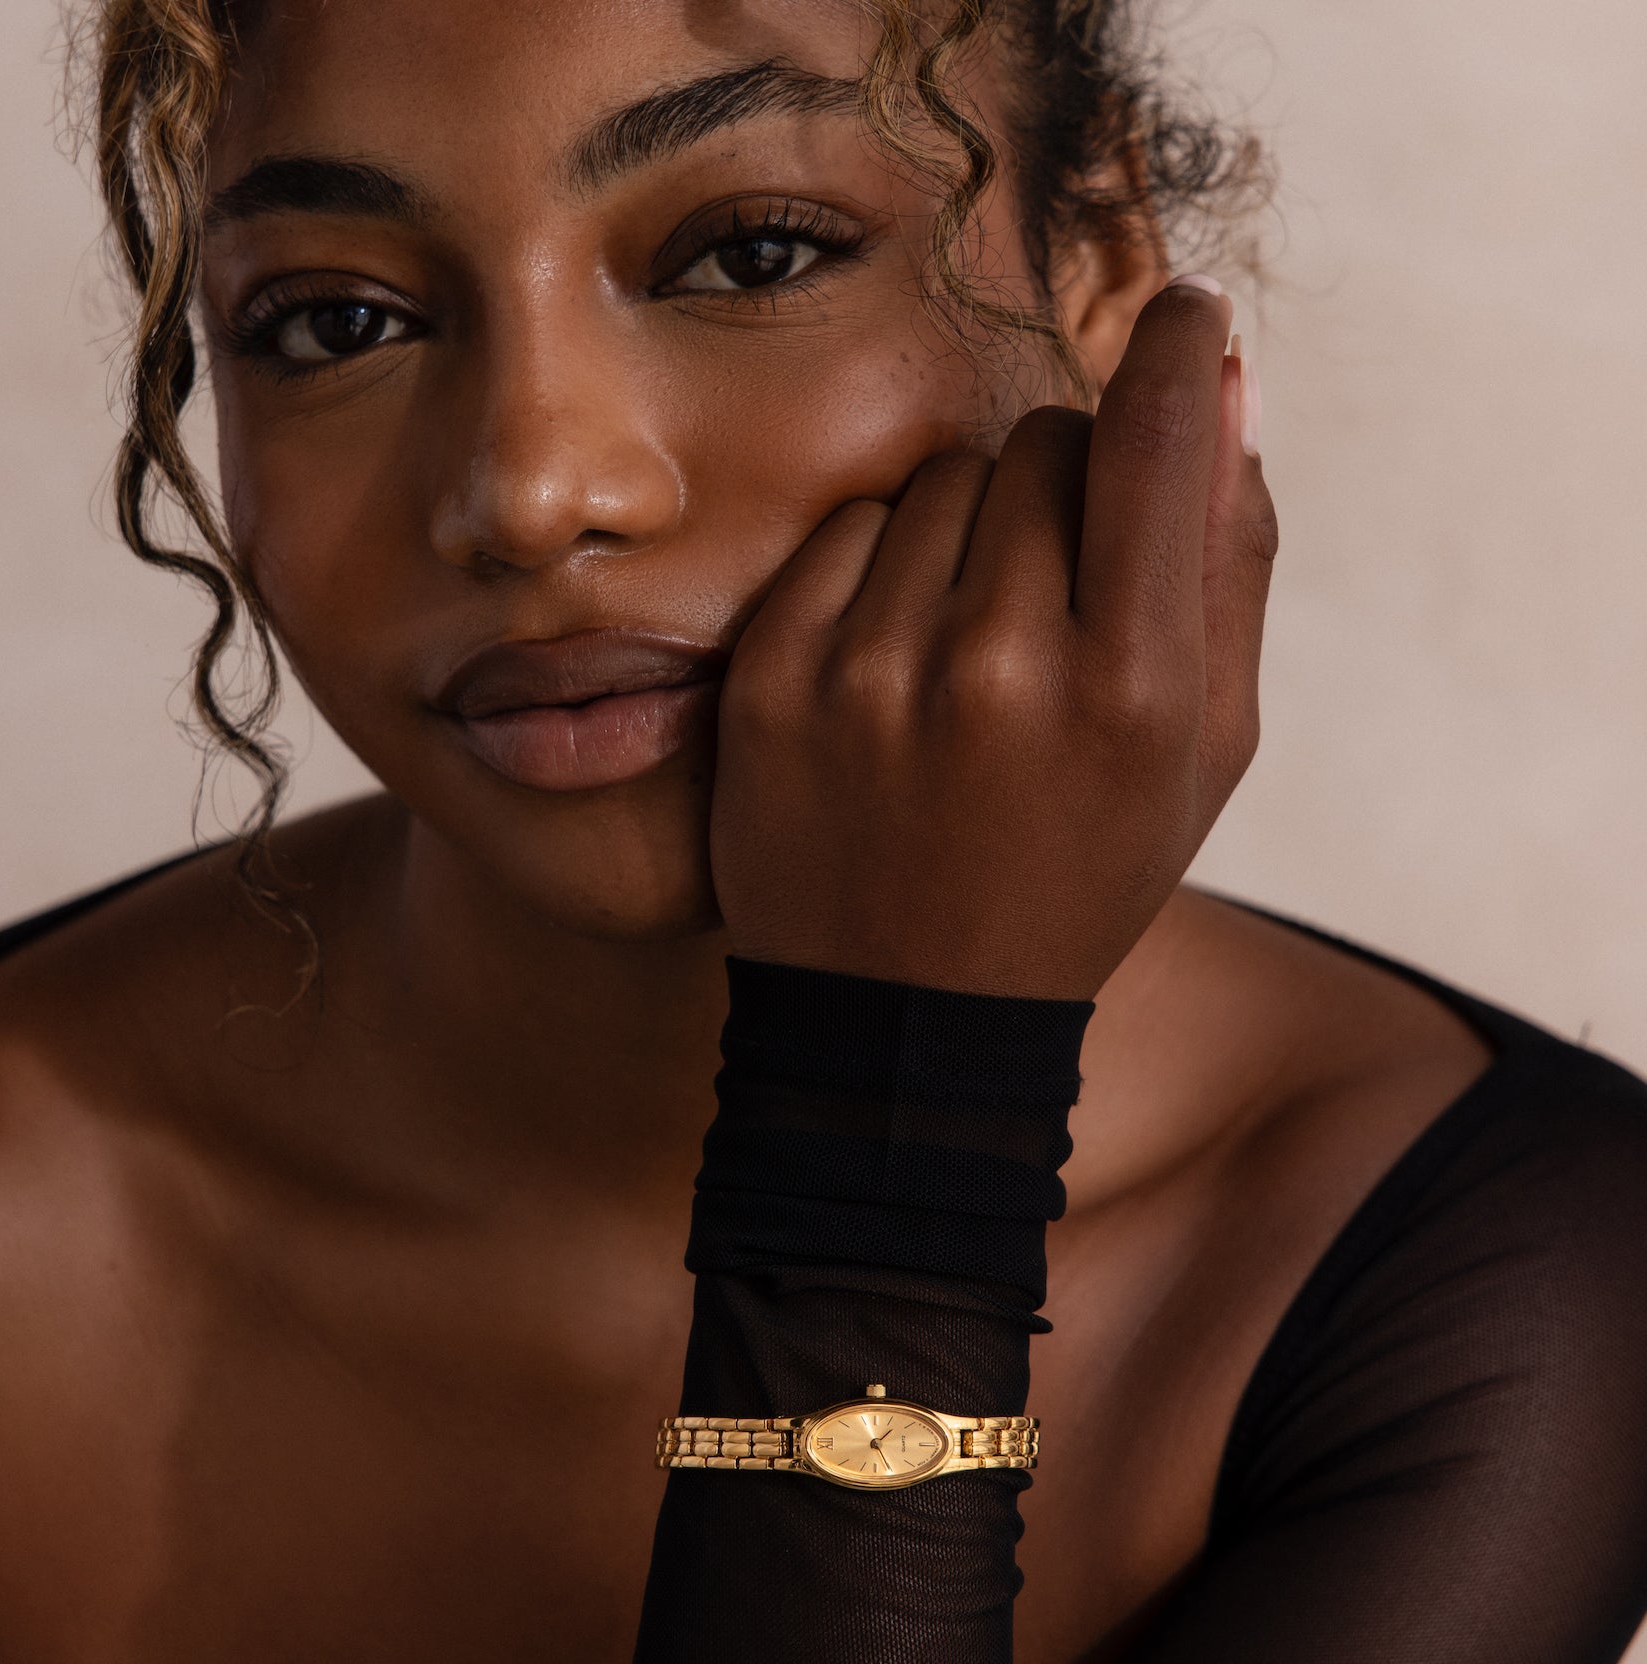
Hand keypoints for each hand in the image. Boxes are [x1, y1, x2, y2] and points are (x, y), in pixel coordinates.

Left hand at [708, 279, 1275, 1001]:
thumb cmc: (1077, 870)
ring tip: (970, 647)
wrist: (906, 1010)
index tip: (1183, 314)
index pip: (1155, 441)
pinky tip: (894, 662)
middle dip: (1068, 480)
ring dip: (971, 530)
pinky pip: (847, 532)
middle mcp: (999, 669)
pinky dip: (880, 570)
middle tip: (1060, 585)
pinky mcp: (774, 681)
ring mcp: (871, 673)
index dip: (1177, 350)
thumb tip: (1221, 378)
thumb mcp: (1199, 753)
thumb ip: (1228, 564)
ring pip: (940, 480)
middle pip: (1043, 444)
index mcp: (1133, 691)